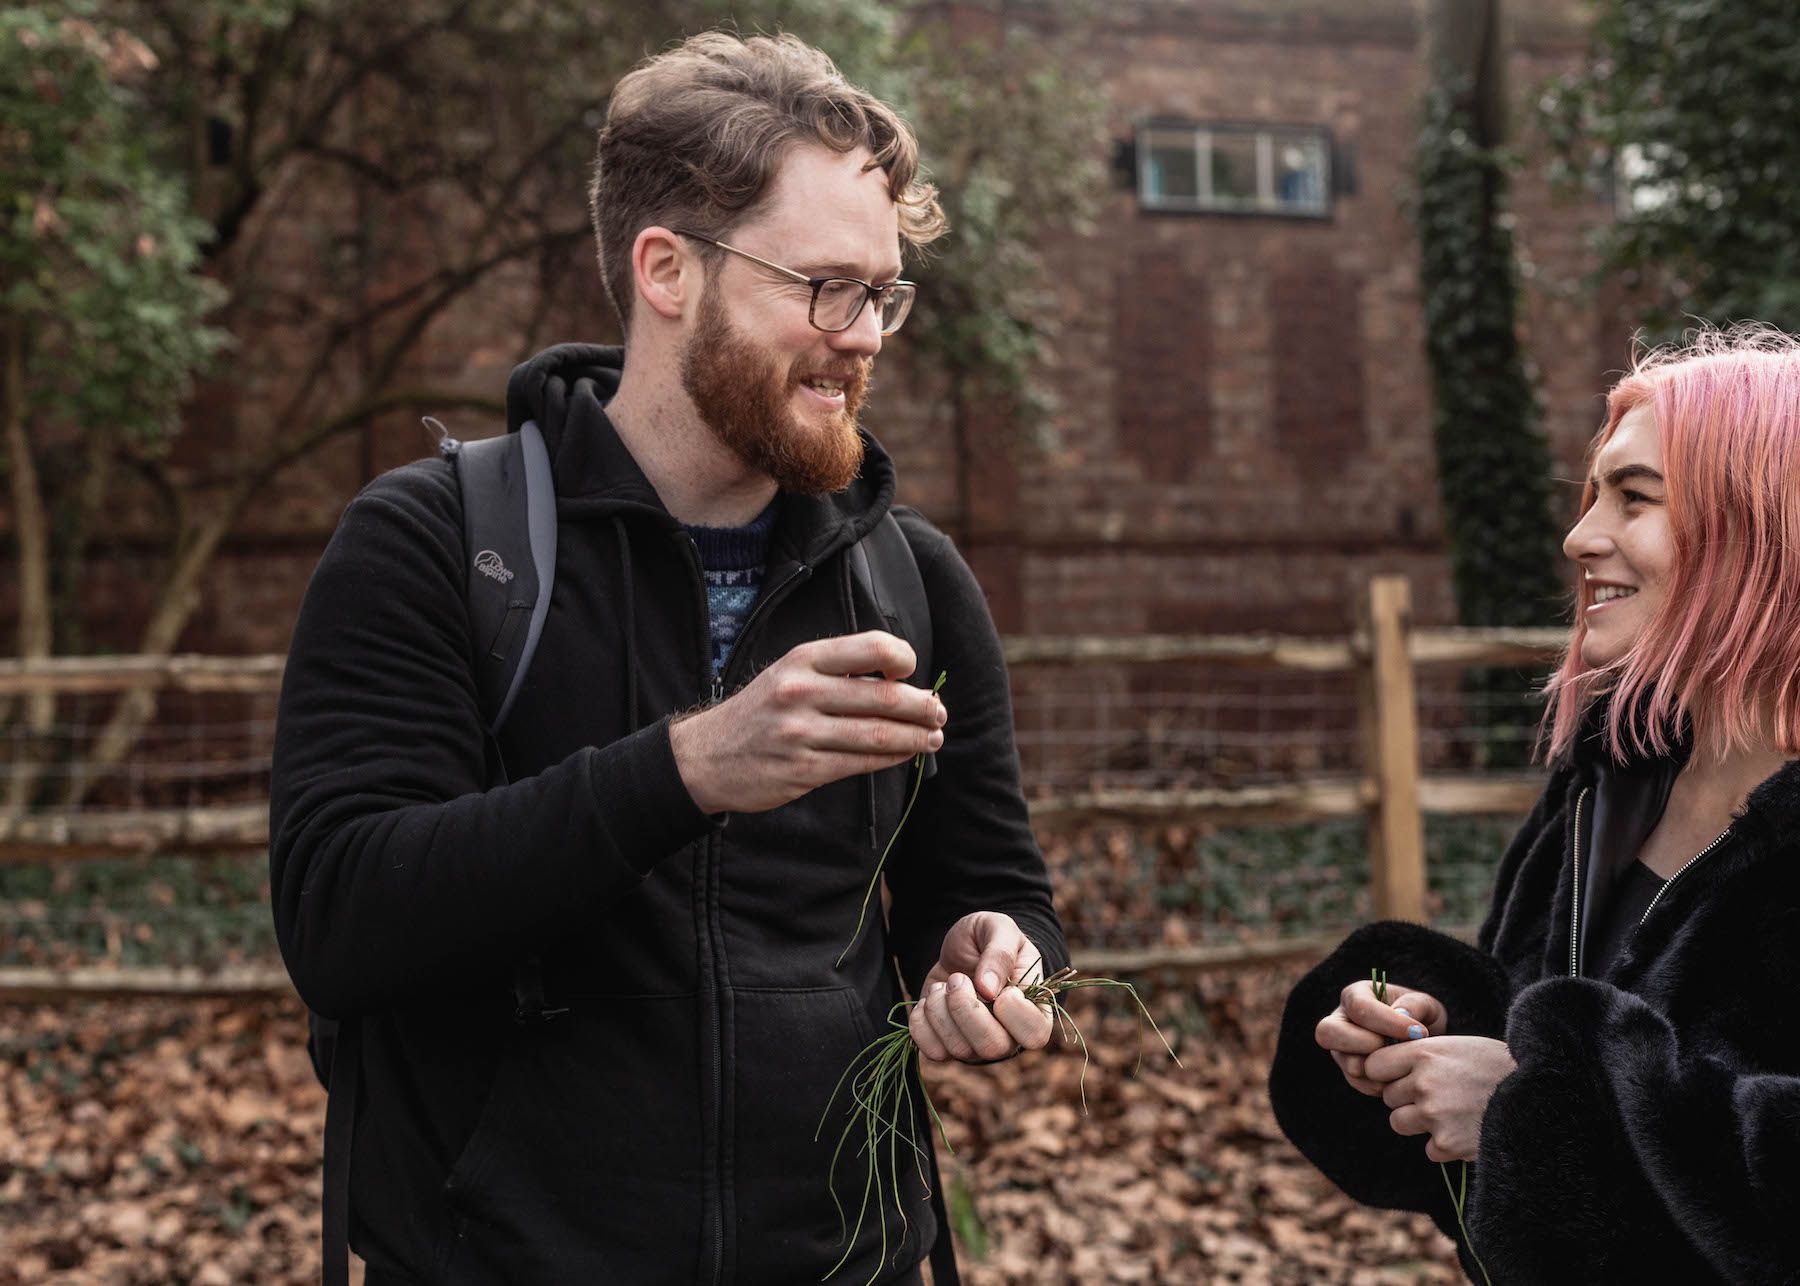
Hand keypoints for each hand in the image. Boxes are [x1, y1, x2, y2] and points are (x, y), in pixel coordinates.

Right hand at [668, 631, 945, 814]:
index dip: (903, 660)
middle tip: (939, 714)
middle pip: (883, 697)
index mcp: (803, 659)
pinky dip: (891, 759)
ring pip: (878, 735)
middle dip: (922, 707)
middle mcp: (802, 692)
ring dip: (915, 738)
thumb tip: (903, 682)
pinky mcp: (803, 769)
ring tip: (933, 737)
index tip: (912, 674)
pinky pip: (861, 763)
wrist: (706, 756)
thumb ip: (839, 672)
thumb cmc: (761, 711)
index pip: (872, 648)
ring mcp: (801, 733)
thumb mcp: (790, 674)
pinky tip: (905, 754)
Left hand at [909, 913, 1052, 1063]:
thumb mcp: (999, 929)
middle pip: (993, 1047)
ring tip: (945, 983)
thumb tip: (989, 990)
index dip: (1013, 1011)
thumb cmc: (988, 938)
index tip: (1001, 985)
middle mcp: (1009, 1036)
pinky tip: (932, 998)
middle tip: (957, 978)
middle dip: (966, 1007)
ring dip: (940, 1009)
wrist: (959, 947)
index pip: (1035, 1034)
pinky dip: (922, 1020)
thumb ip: (1000, 954)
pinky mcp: (948, 1046)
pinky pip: (932, 1051)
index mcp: (1034, 1010)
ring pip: (959, 1050)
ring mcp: (977, 1046)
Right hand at [1315, 979, 1447, 1095]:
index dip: (1386, 1021)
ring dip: (1374, 1067)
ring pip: (1342, 1061)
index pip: (1358, 1006)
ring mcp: (1342, 1048)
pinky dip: (1379, 1083)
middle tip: (1390, 1048)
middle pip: (1327, 1032)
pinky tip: (1399, 1077)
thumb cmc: (1422, 1018)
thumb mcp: (1426, 1005)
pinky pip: (1356, 1081)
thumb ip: (1416, 1004)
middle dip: (1360, 1043)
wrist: (1423, 1043)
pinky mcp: (1350, 1071)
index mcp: (1356, 995)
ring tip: (1402, 1065)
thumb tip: (1402, 1013)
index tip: (1417, 1032)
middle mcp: (1341, 1021)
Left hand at [1364, 1035, 1515, 1162]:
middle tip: (1441, 1095)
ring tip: (1452, 1113)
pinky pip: (1428, 1149)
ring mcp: (1433, 1114)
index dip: (1386, 1073)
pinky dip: (1445, 1146)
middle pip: (1389, 1097)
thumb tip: (1382, 1065)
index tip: (1402, 1076)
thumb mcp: (1458, 1046)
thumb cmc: (1498, 1067)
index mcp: (1424, 1052)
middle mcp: (1423, 1082)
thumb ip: (1422, 1054)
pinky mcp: (1446, 1143)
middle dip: (1407, 1099)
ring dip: (1420, 1123)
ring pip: (1400, 1123)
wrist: (1542, 1096)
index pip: (1374, 1066)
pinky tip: (1468, 1131)